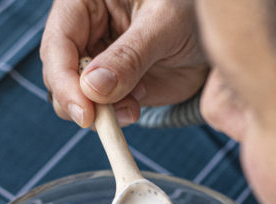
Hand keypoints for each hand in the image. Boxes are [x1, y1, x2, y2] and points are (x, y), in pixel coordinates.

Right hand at [41, 0, 207, 127]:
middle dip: (78, 101)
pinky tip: (137, 104)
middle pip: (58, 75)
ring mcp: (96, 61)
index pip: (57, 44)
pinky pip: (100, 110)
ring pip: (75, 98)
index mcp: (84, 3)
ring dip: (98, 113)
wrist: (218, 33)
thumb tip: (92, 88)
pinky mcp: (112, 86)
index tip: (84, 112)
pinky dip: (114, 117)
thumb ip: (130, 55)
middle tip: (103, 119)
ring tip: (132, 107)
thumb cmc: (191, 7)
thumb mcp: (164, 23)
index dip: (64, 80)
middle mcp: (83, 32)